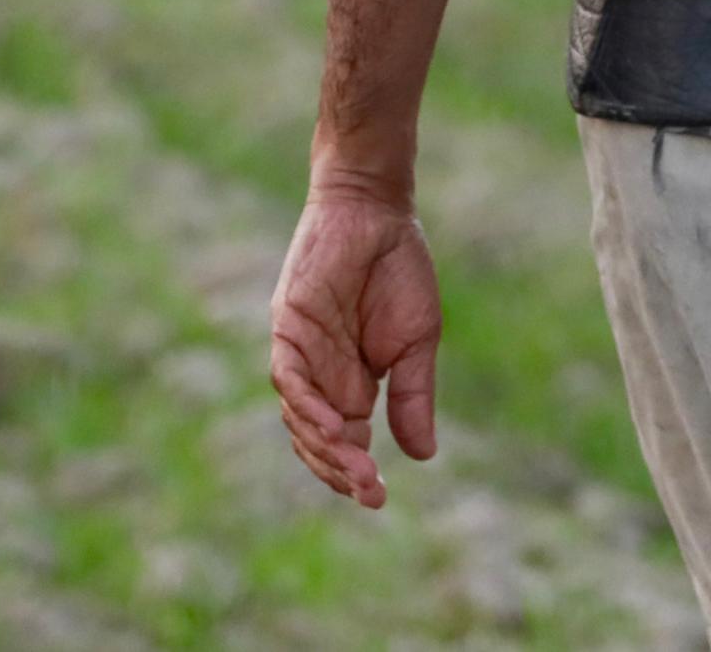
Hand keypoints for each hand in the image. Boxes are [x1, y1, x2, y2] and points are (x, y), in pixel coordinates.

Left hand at [268, 187, 441, 506]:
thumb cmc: (399, 270)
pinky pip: (288, 377)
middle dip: (341, 470)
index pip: (344, 441)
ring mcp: (301, 352)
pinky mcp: (287, 326)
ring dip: (324, 446)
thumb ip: (414, 396)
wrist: (378, 210)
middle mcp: (320, 375)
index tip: (380, 499)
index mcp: (351, 384)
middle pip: (317, 439)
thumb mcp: (417, 341)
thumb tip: (423, 456)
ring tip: (356, 469)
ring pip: (299, 417)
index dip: (355, 472)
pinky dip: (304, 405)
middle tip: (370, 492)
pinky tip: (329, 426)